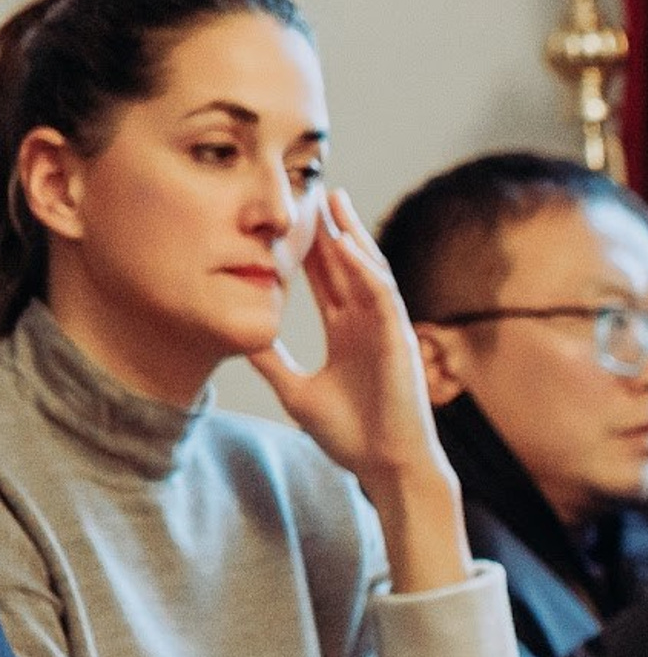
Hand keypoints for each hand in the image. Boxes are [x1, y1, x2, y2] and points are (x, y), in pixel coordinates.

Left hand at [251, 191, 469, 589]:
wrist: (386, 466)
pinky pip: (383, 294)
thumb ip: (273, 362)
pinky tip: (350, 245)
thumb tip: (240, 336)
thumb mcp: (296, 391)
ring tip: (334, 200)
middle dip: (331, 228)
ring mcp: (386, 329)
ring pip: (368, 270)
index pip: (327, 281)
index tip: (288, 220)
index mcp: (348, 334)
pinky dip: (368, 268)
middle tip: (311, 189)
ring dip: (353, 235)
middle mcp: (368, 324)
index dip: (310, 250)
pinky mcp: (399, 339)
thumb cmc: (352, 436)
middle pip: (347, 265)